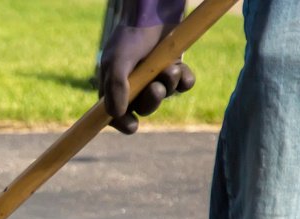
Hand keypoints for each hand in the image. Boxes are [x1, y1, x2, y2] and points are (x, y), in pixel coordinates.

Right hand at [98, 16, 194, 133]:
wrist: (155, 12)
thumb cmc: (131, 35)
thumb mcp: (117, 60)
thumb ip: (115, 87)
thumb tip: (116, 114)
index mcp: (115, 86)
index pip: (115, 114)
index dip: (122, 122)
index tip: (132, 125)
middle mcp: (136, 85)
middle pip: (144, 108)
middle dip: (152, 101)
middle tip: (156, 89)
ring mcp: (156, 77)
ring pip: (165, 95)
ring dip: (169, 85)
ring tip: (169, 68)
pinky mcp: (174, 67)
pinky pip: (183, 85)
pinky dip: (184, 80)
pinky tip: (182, 70)